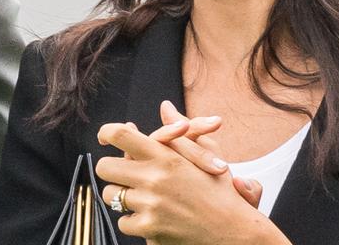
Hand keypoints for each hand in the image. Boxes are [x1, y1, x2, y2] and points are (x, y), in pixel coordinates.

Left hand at [96, 119, 280, 244]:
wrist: (234, 233)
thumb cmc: (221, 193)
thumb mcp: (205, 156)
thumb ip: (179, 131)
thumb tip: (165, 106)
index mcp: (166, 157)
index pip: (121, 135)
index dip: (107, 133)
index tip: (104, 138)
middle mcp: (154, 179)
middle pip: (104, 167)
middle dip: (112, 170)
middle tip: (124, 174)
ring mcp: (150, 205)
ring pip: (111, 196)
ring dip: (122, 197)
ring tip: (142, 197)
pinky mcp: (149, 229)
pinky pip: (123, 222)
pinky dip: (134, 222)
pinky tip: (151, 218)